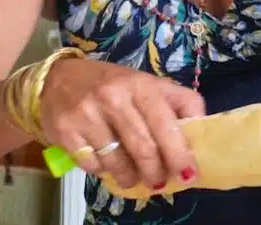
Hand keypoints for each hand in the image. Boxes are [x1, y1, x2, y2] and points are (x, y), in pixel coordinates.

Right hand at [40, 56, 204, 191]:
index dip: (179, 152)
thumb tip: (202, 126)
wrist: (59, 79)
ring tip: (135, 179)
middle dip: (156, 171)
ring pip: (117, 161)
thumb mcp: (149, 84)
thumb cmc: (115, 84)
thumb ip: (177, 102)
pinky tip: (108, 165)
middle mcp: (114, 98)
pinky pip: (91, 164)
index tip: (189, 174)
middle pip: (143, 147)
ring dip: (130, 177)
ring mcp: (87, 115)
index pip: (165, 124)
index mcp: (141, 85)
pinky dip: (103, 171)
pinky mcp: (64, 132)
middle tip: (160, 182)